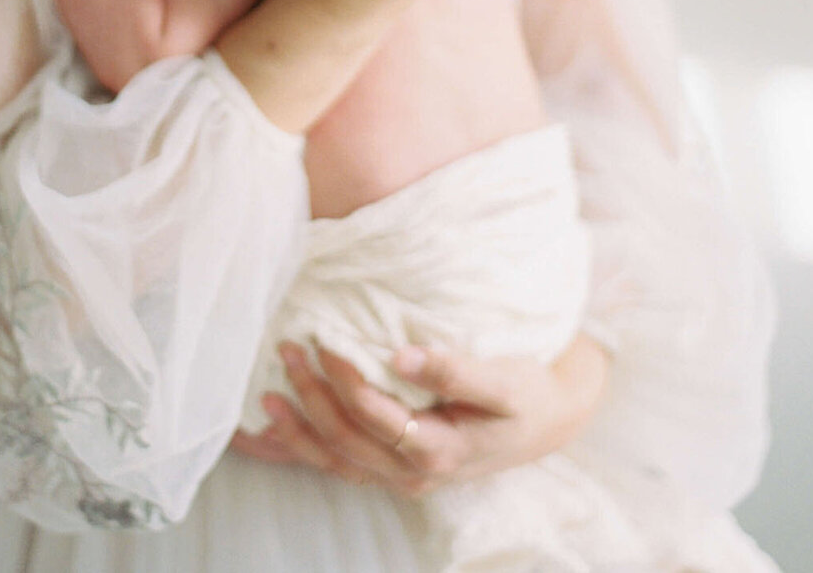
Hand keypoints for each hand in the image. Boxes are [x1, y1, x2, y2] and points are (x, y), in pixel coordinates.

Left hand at [231, 334, 607, 497]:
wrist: (545, 420)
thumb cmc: (525, 393)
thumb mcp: (502, 379)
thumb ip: (452, 368)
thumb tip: (400, 354)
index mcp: (439, 450)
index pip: (375, 414)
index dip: (345, 378)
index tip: (324, 338)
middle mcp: (414, 472)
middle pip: (347, 439)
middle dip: (313, 395)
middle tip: (289, 348)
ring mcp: (401, 475)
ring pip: (337, 459)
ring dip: (299, 430)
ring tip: (267, 397)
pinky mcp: (394, 467)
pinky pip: (341, 463)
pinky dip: (306, 450)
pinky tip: (276, 433)